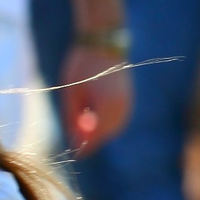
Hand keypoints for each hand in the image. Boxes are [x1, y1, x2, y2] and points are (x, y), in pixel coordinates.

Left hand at [56, 41, 132, 155]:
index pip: (96, 136)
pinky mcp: (129, 99)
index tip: (76, 155)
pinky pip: (118, 119)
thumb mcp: (70, 93)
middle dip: (92, 139)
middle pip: (106, 134)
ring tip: (83, 115)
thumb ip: (73, 118)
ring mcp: (128, 103)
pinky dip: (106, 122)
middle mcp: (122, 107)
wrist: (102, 44)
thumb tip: (74, 140)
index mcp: (106, 106)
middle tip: (76, 138)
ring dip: (99, 130)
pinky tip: (93, 112)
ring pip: (114, 128)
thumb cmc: (81, 66)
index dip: (86, 147)